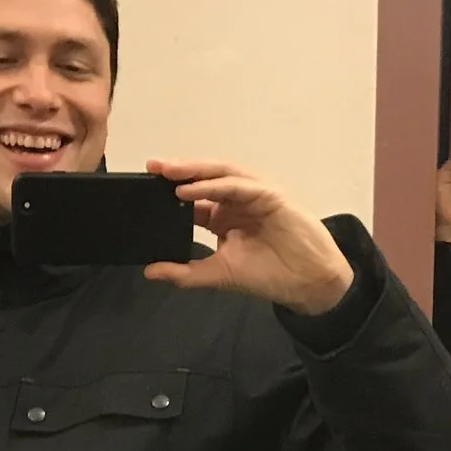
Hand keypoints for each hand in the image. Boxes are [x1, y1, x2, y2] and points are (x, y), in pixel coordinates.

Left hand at [142, 160, 355, 315]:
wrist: (307, 282)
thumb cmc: (270, 275)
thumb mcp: (218, 274)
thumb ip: (184, 272)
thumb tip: (149, 270)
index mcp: (223, 217)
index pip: (192, 199)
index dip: (168, 193)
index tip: (143, 191)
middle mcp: (235, 202)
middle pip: (203, 180)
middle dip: (176, 172)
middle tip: (150, 168)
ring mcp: (253, 195)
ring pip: (219, 174)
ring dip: (193, 171)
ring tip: (166, 171)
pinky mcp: (269, 194)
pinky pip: (238, 185)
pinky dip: (213, 185)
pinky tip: (191, 189)